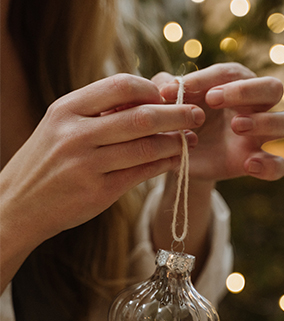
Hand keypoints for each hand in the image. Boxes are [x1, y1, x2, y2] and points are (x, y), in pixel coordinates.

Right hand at [0, 73, 204, 245]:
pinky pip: (143, 173)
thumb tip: (151, 96)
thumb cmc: (50, 159)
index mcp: (67, 110)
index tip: (167, 96)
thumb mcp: (63, 125)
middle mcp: (76, 134)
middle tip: (198, 114)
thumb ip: (100, 111)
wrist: (18, 204)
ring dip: (176, 142)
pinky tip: (177, 159)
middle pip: (142, 117)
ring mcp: (87, 164)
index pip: (121, 86)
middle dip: (177, 115)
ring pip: (147, 148)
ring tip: (191, 139)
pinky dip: (165, 164)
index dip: (151, 89)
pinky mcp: (99, 192)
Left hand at [153, 63, 283, 182]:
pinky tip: (248, 165)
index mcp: (234, 86)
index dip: (211, 77)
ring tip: (236, 127)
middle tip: (214, 100)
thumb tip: (165, 86)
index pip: (234, 72)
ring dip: (266, 121)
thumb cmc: (178, 121)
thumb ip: (162, 89)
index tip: (184, 88)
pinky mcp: (260, 161)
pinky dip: (269, 165)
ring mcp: (262, 135)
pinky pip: (281, 165)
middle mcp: (255, 107)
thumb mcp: (165, 105)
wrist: (179, 158)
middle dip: (247, 90)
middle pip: (274, 87)